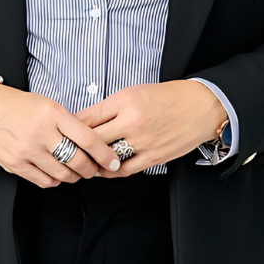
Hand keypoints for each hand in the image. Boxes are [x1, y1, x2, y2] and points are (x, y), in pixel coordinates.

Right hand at [0, 83, 123, 187]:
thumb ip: (68, 123)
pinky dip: (55, 180)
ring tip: (75, 170)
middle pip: (78, 161)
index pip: (88, 138)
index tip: (114, 161)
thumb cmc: (18, 106)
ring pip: (63, 175)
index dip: (105, 154)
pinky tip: (55, 172)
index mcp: (51, 113)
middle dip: (92, 169)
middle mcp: (39, 132)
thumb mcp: (46, 105)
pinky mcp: (16, 165)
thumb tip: (94, 145)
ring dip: (74, 176)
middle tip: (95, 168)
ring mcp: (26, 151)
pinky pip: (45, 181)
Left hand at [73, 80, 226, 176]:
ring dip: (93, 161)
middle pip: (93, 139)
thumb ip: (110, 106)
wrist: (200, 108)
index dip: (71, 127)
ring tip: (82, 162)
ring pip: (107, 156)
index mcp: (124, 101)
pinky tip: (104, 170)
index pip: (87, 117)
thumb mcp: (134, 92)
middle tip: (67, 150)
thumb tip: (86, 120)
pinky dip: (111, 172)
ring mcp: (143, 141)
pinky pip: (125, 170)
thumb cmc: (166, 97)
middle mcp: (131, 121)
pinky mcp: (154, 157)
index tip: (64, 131)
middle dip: (77, 146)